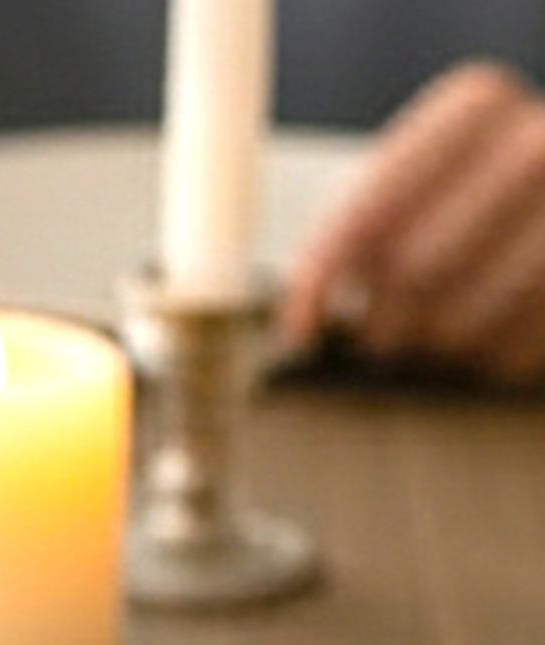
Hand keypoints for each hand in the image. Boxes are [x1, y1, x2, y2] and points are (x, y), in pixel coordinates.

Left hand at [283, 62, 544, 381]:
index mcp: (475, 107)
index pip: (367, 212)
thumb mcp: (420, 189)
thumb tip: (301, 331)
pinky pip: (509, 352)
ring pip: (458, 322)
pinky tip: (489, 340)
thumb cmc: (474, 207)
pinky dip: (483, 363)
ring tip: (436, 336)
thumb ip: (363, 234)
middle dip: (382, 324)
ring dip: (431, 349)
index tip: (297, 333)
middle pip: (413, 273)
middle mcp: (534, 145)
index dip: (321, 279)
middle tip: (380, 336)